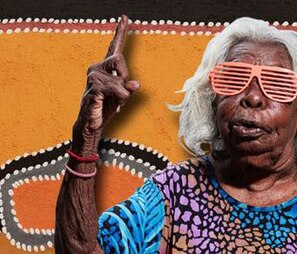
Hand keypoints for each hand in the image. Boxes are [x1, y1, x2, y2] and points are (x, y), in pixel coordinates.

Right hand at [72, 15, 139, 151]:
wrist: (92, 123)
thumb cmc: (107, 106)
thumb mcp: (123, 95)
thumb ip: (129, 87)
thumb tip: (135, 84)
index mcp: (106, 67)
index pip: (114, 47)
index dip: (120, 32)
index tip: (125, 17)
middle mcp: (97, 68)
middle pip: (119, 59)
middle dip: (125, 76)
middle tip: (122, 91)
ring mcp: (93, 77)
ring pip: (120, 79)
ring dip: (123, 94)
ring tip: (113, 101)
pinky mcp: (93, 88)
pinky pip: (116, 90)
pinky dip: (120, 99)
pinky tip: (112, 104)